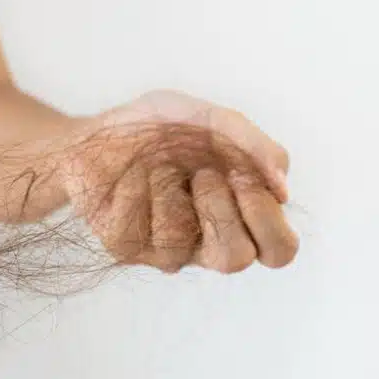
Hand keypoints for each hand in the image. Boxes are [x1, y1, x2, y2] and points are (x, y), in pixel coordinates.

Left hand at [64, 90, 298, 273]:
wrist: (96, 128)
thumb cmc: (160, 127)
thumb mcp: (211, 118)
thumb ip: (255, 145)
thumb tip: (283, 188)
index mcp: (240, 215)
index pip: (279, 250)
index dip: (266, 219)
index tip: (241, 176)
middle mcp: (207, 240)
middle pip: (234, 260)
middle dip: (218, 211)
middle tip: (202, 175)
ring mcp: (164, 249)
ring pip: (179, 246)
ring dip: (167, 189)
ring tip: (156, 165)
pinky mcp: (125, 247)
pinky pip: (134, 230)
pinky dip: (132, 189)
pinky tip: (128, 177)